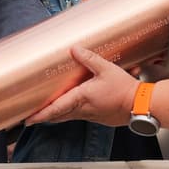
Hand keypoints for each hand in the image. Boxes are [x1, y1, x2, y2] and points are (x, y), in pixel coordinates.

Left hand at [24, 46, 138, 127]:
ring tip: (47, 111)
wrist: (140, 105)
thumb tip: (74, 49)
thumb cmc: (124, 90)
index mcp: (81, 98)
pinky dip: (70, 113)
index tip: (28, 119)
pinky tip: (72, 106)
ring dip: (57, 114)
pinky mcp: (98, 117)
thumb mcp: (106, 68)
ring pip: (68, 117)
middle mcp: (83, 110)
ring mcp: (91, 116)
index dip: (40, 114)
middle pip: (58, 116)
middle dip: (44, 116)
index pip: (56, 108)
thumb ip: (89, 58)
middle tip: (32, 116)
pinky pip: (79, 116)